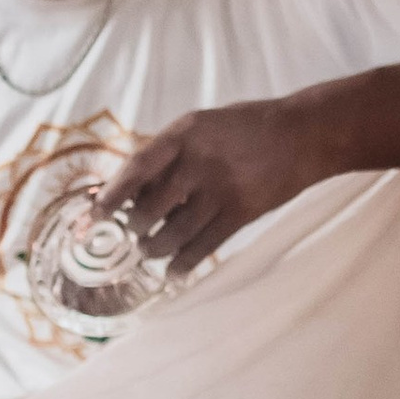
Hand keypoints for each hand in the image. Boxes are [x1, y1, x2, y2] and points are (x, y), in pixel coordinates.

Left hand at [96, 102, 319, 276]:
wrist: (305, 134)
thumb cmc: (246, 128)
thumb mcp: (203, 127)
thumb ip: (169, 154)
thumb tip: (127, 190)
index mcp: (186, 133)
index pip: (136, 168)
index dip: (111, 195)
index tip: (94, 214)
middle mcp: (200, 161)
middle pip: (151, 208)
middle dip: (135, 228)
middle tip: (132, 233)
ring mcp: (223, 188)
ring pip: (174, 234)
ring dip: (155, 249)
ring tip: (149, 251)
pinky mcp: (243, 212)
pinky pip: (204, 246)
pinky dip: (184, 263)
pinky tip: (174, 271)